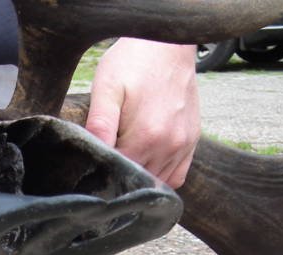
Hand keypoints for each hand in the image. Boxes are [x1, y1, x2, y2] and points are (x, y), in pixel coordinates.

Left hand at [85, 38, 199, 188]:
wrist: (167, 43)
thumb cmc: (132, 63)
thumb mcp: (107, 88)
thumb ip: (100, 123)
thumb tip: (92, 152)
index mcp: (145, 138)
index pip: (118, 174)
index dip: (101, 172)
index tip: (91, 161)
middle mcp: (168, 147)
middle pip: (136, 181)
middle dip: (118, 175)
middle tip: (105, 157)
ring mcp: (183, 146)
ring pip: (156, 182)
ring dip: (139, 176)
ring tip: (124, 155)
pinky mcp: (191, 141)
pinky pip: (176, 176)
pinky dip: (160, 176)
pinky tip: (145, 162)